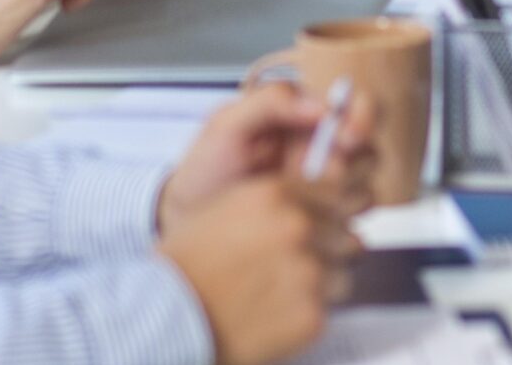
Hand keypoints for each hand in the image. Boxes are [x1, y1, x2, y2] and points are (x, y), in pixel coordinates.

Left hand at [158, 80, 377, 234]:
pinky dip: (338, 229)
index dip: (361, 120)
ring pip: (365, 190)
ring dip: (345, 198)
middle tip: (320, 175)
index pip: (355, 109)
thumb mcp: (226, 124)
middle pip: (369, 152)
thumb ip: (270, 101)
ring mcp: (323, 193)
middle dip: (351, 164)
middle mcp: (321, 154)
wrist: (186, 220)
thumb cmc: (204, 169)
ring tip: (303, 204)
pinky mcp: (320, 227)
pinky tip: (307, 227)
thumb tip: (321, 105)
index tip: (346, 136)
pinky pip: (349, 227)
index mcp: (304, 119)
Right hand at [161, 177, 362, 364]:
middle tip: (286, 270)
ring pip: (341, 274)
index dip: (325, 215)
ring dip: (319, 285)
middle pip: (343, 235)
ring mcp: (308, 271)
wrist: (168, 316)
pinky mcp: (311, 315)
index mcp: (276, 194)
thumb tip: (331, 196)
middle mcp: (297, 226)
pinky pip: (329, 310)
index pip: (334, 195)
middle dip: (324, 251)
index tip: (311, 231)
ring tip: (277, 294)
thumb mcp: (228, 206)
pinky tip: (274, 315)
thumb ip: (278, 198)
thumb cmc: (190, 263)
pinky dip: (307, 316)